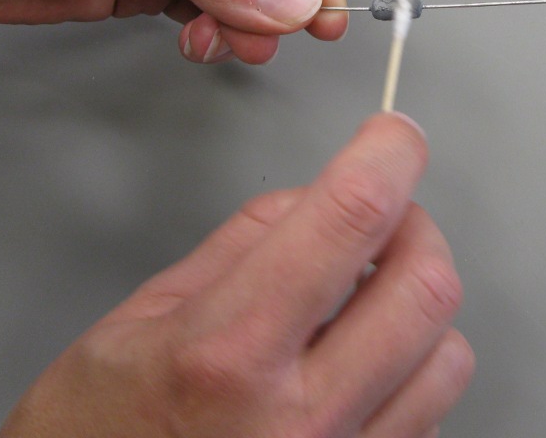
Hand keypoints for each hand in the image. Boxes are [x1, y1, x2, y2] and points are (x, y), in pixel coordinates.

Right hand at [0, 113, 473, 437]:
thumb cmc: (97, 437)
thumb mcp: (140, 319)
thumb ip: (242, 245)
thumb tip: (318, 197)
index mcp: (228, 352)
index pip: (349, 217)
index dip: (387, 155)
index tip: (396, 137)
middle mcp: (298, 418)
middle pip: (426, 285)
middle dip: (416, 228)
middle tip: (384, 223)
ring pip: (449, 355)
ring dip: (417, 310)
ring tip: (366, 308)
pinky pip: (430, 416)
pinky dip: (409, 376)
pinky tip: (358, 372)